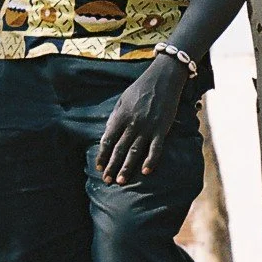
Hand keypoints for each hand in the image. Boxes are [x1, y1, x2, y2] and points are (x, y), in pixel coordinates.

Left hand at [95, 57, 187, 184]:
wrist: (162, 80)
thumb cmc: (140, 89)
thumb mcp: (122, 100)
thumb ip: (116, 117)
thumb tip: (109, 133)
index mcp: (120, 116)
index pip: (107, 140)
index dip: (102, 154)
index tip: (99, 166)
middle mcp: (132, 124)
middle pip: (119, 149)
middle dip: (112, 166)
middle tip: (107, 181)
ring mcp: (147, 127)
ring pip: (135, 152)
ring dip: (127, 167)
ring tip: (121, 181)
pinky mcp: (162, 129)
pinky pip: (156, 148)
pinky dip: (151, 161)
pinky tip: (145, 172)